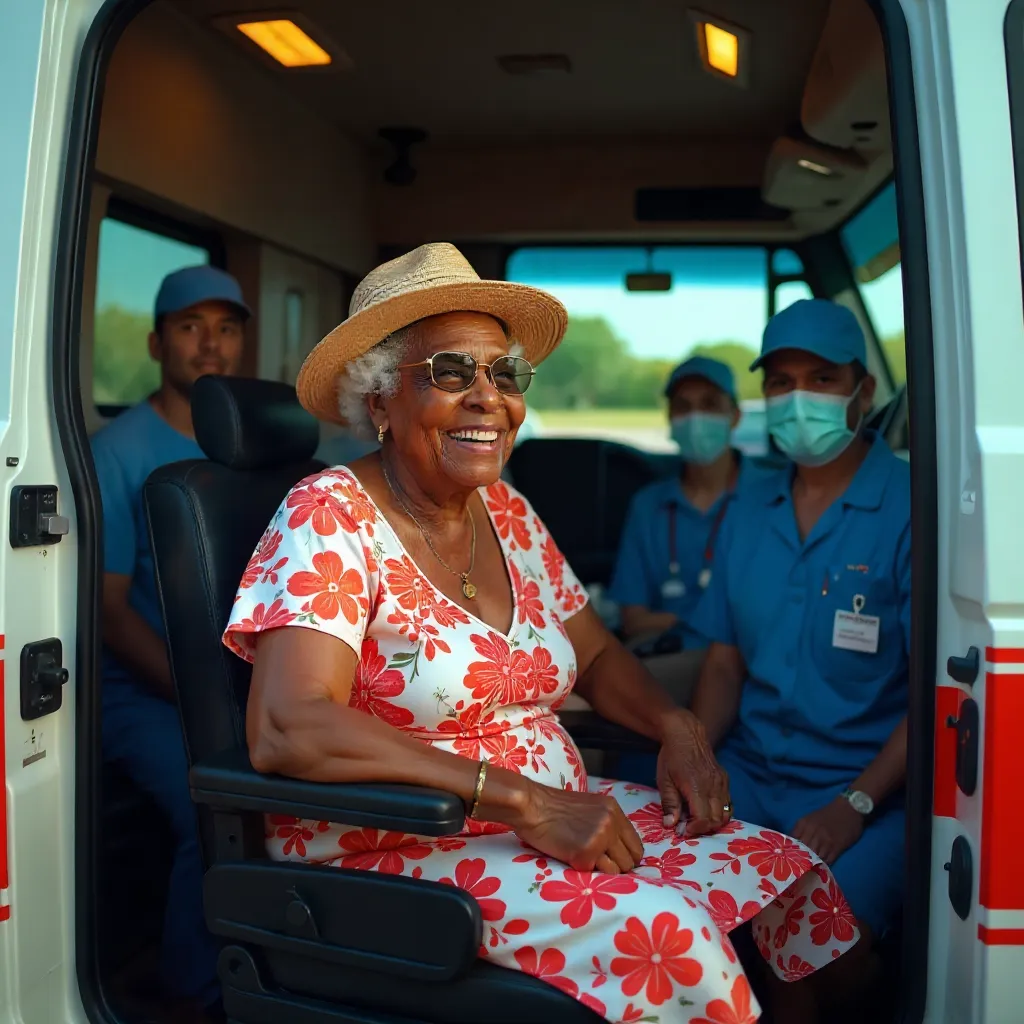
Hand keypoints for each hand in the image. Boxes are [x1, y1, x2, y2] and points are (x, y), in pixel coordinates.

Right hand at [512, 782, 644, 873]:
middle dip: (616, 866)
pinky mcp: (585, 854)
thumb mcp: (590, 807)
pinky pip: (593, 873)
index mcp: (614, 810)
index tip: (615, 861)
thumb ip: (608, 823)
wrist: (531, 806)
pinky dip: (582, 869)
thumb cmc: (554, 806)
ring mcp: (600, 839)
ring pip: (616, 871)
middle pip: (630, 861)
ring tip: (582, 857)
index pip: (636, 845)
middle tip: (597, 862)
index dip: (627, 857)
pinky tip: (569, 855)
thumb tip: (620, 849)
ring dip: (600, 869)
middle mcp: (611, 823)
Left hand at [656, 710, 730, 836]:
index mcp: (697, 787)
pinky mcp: (725, 779)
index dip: (695, 829)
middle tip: (689, 827)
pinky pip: (728, 802)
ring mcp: (722, 782)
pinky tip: (705, 808)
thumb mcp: (663, 780)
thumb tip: (671, 826)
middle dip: (704, 828)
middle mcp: (714, 786)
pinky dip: (719, 811)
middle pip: (717, 819)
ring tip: (697, 819)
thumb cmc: (671, 757)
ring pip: (726, 813)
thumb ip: (669, 804)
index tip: (684, 830)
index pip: (704, 819)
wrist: (685, 733)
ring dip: (713, 821)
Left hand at [791, 797, 863, 864]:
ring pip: (815, 857)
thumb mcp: (809, 818)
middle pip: (803, 851)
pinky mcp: (837, 847)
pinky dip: (824, 864)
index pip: (792, 841)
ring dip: (812, 864)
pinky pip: (828, 860)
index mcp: (804, 824)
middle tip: (799, 868)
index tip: (788, 858)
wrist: (848, 808)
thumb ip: (800, 830)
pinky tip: (822, 867)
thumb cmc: (827, 814)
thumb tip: (791, 844)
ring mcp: (825, 841)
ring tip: (810, 870)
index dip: (790, 850)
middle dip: (801, 860)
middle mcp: (813, 832)